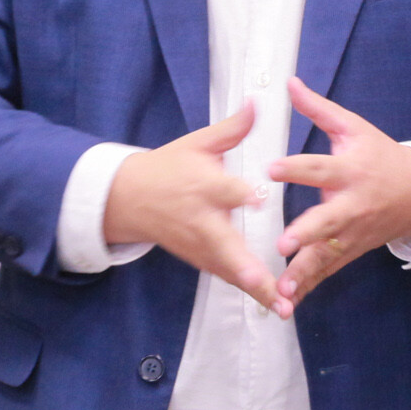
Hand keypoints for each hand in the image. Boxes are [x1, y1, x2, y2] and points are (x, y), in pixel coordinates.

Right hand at [103, 104, 277, 309]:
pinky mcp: (200, 260)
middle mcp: (203, 220)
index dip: (241, 196)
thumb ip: (233, 128)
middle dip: (245, 266)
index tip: (258, 200)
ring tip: (281, 308)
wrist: (129, 199)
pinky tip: (273, 306)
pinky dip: (247, 292)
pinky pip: (226, 276)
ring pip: (228, 270)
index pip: (224, 191)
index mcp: (204, 185)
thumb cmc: (169, 167)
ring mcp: (200, 245)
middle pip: (225, 245)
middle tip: (265, 282)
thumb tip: (259, 101)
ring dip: (253, 289)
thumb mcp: (198, 143)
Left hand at [268, 77, 410, 308]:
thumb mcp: (354, 128)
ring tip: (282, 287)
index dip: (296, 168)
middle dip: (305, 233)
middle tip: (283, 243)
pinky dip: (309, 287)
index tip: (271, 170)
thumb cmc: (379, 155)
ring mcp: (352, 233)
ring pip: (326, 254)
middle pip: (327, 220)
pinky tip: (286, 302)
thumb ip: (318, 109)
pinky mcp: (350, 251)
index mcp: (349, 170)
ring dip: (304, 272)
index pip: (320, 168)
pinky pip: (327, 271)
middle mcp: (351, 205)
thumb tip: (289, 82)